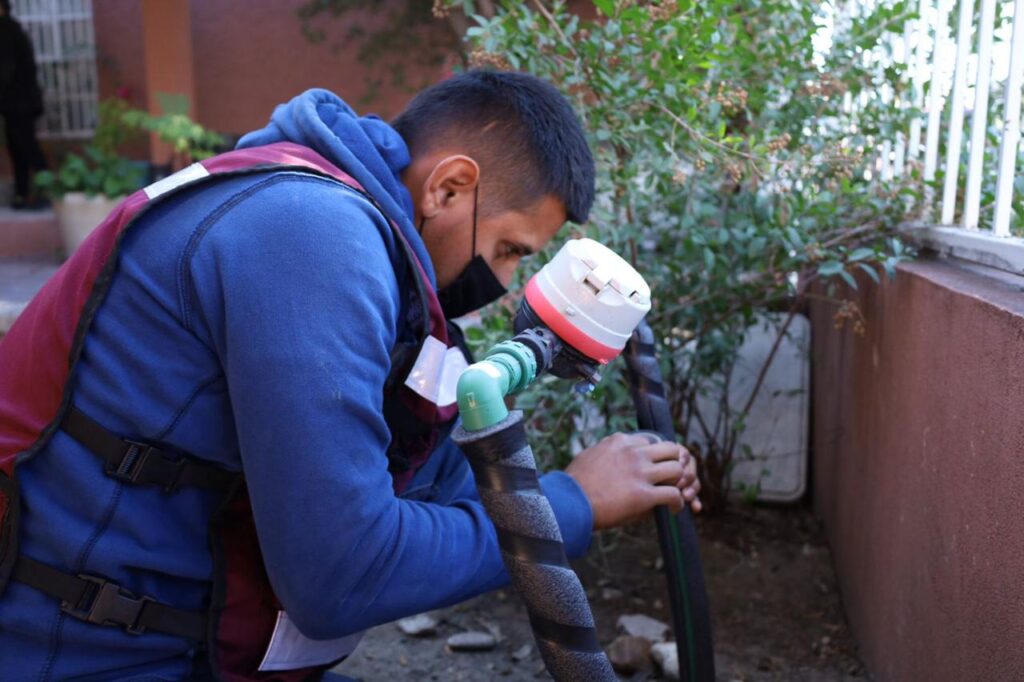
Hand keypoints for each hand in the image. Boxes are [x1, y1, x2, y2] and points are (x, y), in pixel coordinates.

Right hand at [565, 433, 701, 529]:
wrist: (568, 503)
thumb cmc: (573, 484)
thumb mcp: (589, 456)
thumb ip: (606, 452)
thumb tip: (612, 455)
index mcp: (620, 441)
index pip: (650, 441)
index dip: (655, 456)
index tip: (654, 467)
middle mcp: (633, 452)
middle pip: (670, 449)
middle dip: (674, 463)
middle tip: (672, 478)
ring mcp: (640, 473)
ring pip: (676, 469)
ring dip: (679, 482)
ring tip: (676, 494)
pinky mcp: (643, 495)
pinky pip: (673, 494)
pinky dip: (678, 502)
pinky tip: (673, 509)